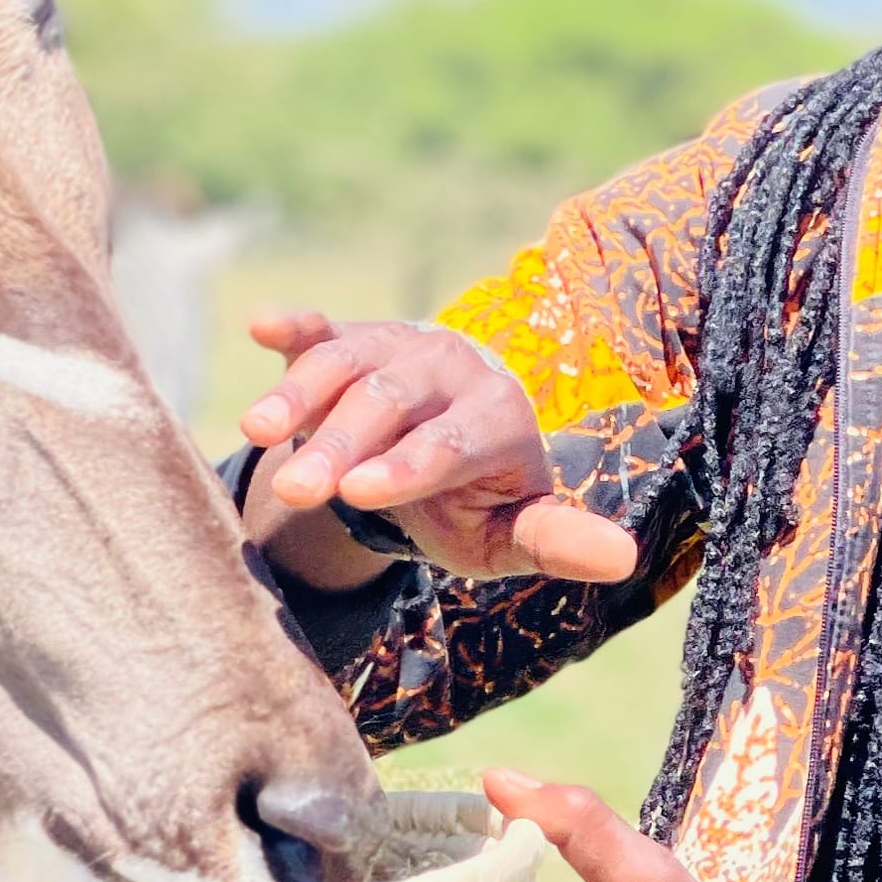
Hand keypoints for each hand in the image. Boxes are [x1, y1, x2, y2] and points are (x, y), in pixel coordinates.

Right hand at [238, 313, 638, 586]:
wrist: (443, 445)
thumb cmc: (476, 499)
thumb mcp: (512, 531)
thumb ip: (554, 540)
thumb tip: (624, 559)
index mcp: (497, 417)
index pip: (450, 443)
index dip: (407, 466)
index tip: (360, 492)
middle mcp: (450, 370)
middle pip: (389, 402)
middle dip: (339, 444)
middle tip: (294, 489)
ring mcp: (398, 346)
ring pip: (346, 364)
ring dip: (299, 395)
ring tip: (257, 433)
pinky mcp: (350, 335)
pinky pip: (321, 325)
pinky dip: (293, 324)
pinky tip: (262, 322)